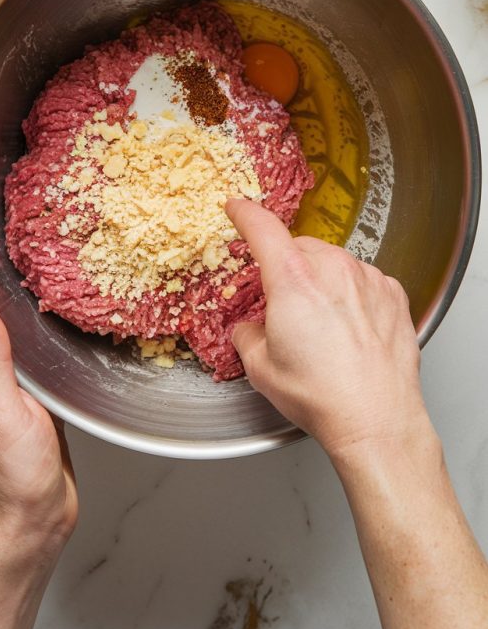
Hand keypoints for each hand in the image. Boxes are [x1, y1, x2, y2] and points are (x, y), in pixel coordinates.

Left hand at [0, 273, 77, 567]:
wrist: (33, 526)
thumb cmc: (12, 482)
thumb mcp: (1, 413)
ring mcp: (4, 395)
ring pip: (1, 340)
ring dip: (5, 310)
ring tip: (20, 279)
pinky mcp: (30, 406)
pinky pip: (27, 362)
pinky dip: (32, 339)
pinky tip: (47, 331)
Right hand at [226, 199, 428, 461]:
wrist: (376, 419)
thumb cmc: (320, 396)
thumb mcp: (261, 368)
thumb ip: (247, 335)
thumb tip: (248, 329)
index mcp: (292, 279)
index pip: (262, 228)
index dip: (245, 214)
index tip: (237, 208)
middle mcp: (332, 268)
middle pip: (299, 247)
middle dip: (286, 266)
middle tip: (283, 303)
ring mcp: (366, 278)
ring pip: (332, 262)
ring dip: (320, 280)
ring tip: (321, 324)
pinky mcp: (392, 293)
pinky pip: (362, 279)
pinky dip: (351, 293)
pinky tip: (349, 327)